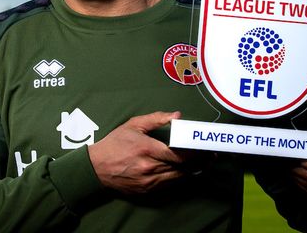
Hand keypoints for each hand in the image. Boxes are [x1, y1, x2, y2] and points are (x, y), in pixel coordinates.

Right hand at [88, 111, 202, 193]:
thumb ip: (156, 119)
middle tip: (210, 155)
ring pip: (177, 177)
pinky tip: (187, 171)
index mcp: (146, 149)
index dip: (194, 153)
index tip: (205, 148)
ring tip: (204, 162)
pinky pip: (168, 184)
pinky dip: (179, 177)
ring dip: (192, 170)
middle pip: (181, 167)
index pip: (178, 154)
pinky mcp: (146, 190)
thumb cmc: (115, 143)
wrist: (96, 167)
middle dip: (198, 161)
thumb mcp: (133, 125)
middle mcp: (149, 167)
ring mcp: (148, 181)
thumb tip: (176, 116)